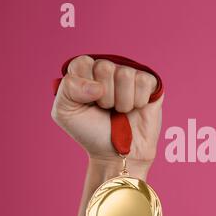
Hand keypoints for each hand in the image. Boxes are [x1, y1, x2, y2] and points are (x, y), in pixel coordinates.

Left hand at [51, 55, 163, 173]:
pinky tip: (136, 108)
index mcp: (86, 73)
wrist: (117, 153)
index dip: (84, 85)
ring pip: (125, 74)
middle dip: (104, 96)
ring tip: (121, 111)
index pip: (83, 62)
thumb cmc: (91, 132)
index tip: (87, 102)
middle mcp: (109, 71)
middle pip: (105, 67)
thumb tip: (98, 86)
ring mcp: (130, 76)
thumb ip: (68, 88)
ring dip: (122, 101)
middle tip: (106, 108)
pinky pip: (144, 80)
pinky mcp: (150, 84)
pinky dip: (138, 100)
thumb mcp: (65, 112)